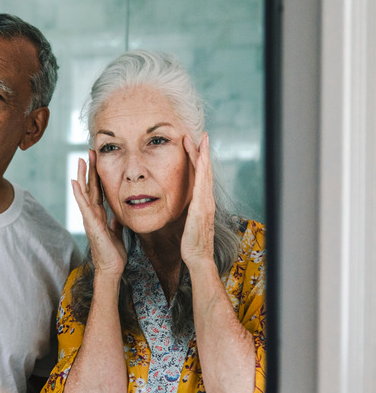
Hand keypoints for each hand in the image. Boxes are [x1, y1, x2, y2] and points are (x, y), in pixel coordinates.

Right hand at [71, 150, 126, 276]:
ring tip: (80, 161)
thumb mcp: (118, 231)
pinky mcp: (91, 224)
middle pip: (89, 187)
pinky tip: (74, 183)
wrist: (111, 268)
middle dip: (89, 169)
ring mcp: (90, 218)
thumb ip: (116, 220)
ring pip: (84, 193)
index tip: (97, 160)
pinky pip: (83, 205)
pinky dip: (78, 193)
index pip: (97, 190)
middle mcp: (92, 213)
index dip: (97, 175)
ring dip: (82, 176)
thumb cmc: (113, 252)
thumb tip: (118, 213)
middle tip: (89, 152)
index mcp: (99, 214)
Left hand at [180, 133, 215, 268]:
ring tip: (200, 141)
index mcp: (202, 203)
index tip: (195, 145)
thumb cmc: (192, 244)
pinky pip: (202, 186)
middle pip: (206, 171)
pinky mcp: (201, 209)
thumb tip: (185, 205)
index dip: (199, 160)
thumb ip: (188, 212)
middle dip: (203, 152)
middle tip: (201, 135)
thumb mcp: (188, 223)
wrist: (198, 258)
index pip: (201, 177)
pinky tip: (201, 160)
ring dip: (203, 156)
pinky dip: (203, 171)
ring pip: (206, 174)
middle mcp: (207, 201)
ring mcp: (206, 204)